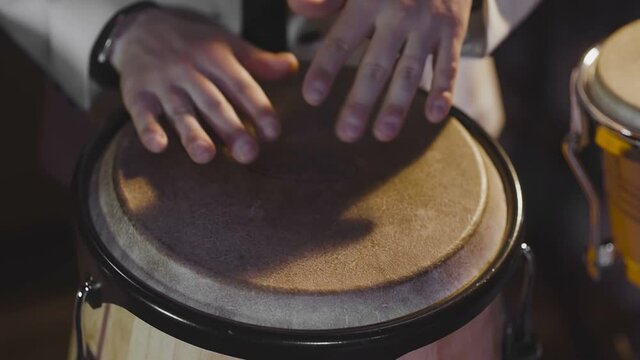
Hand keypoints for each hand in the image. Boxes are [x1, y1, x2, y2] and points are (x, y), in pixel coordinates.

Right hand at [111, 8, 297, 163]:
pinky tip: (159, 146)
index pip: (240, 85)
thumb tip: (293, 67)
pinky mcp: (137, 95)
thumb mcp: (226, 44)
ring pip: (180, 111)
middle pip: (213, 102)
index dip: (257, 108)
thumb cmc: (193, 42)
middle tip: (248, 153)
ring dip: (192, 134)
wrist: (140, 27)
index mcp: (215, 58)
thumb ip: (258, 61)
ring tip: (206, 156)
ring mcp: (162, 83)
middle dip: (231, 128)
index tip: (273, 132)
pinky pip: (142, 114)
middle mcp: (189, 71)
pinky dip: (148, 130)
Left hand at [289, 0, 471, 141]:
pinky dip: (444, 90)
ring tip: (383, 134)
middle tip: (346, 133)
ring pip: (410, 71)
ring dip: (397, 105)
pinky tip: (434, 116)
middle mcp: (398, 14)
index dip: (325, 69)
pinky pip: (449, 64)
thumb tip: (296, 8)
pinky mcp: (452, 31)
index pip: (341, 40)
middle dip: (360, 102)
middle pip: (376, 65)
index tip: (311, 97)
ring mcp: (427, 24)